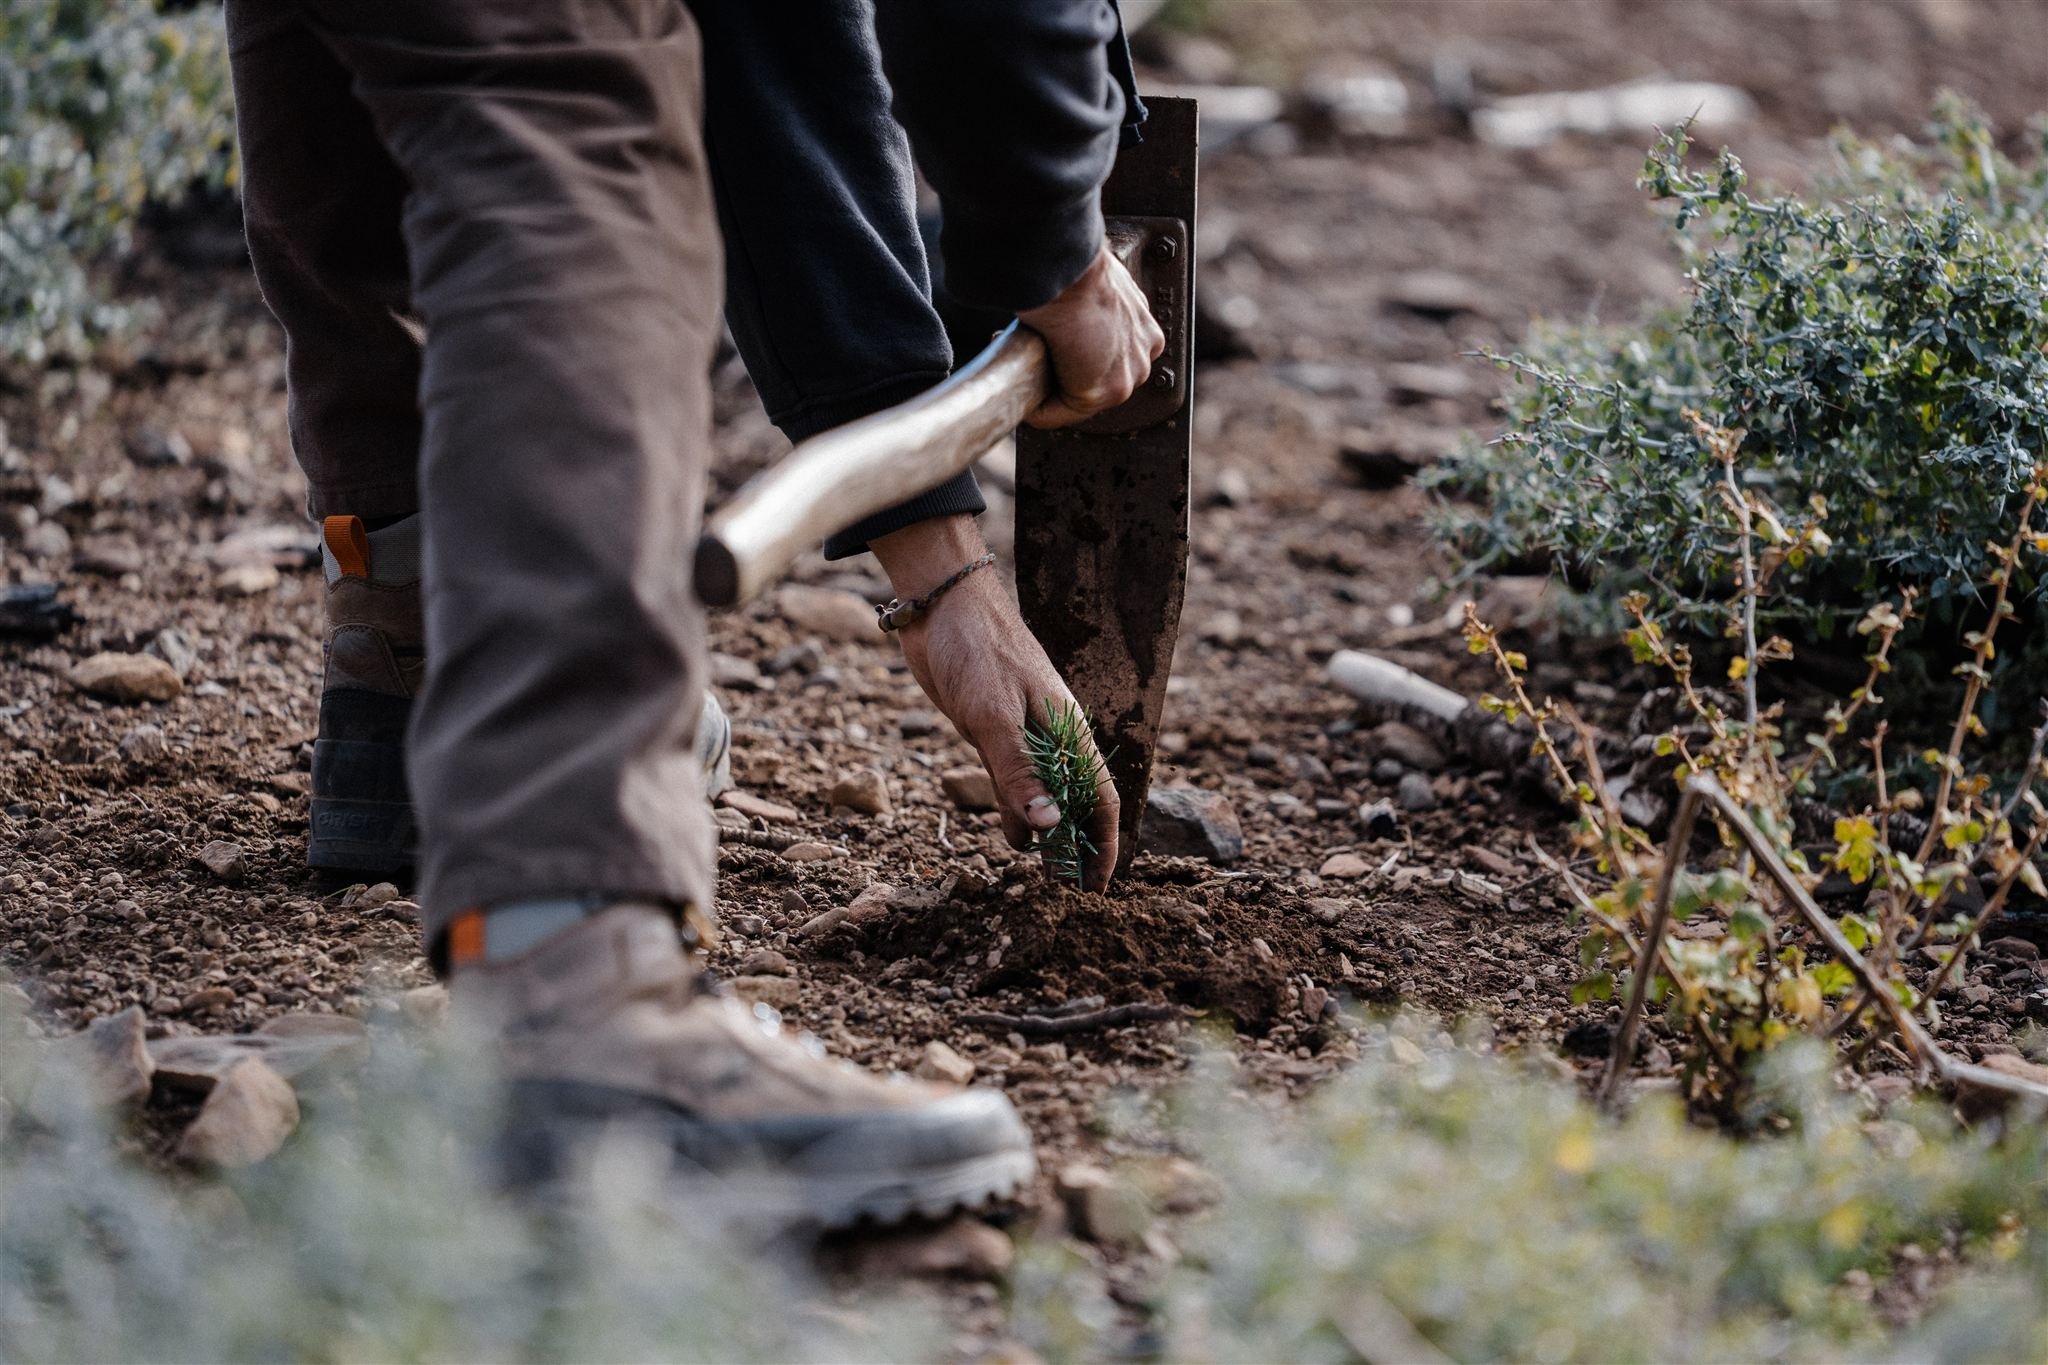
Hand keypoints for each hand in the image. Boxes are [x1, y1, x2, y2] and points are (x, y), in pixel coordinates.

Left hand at [870, 516, 1118, 891]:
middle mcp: (1052, 736)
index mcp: (1067, 730)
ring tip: (1042, 874)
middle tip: (1066, 891)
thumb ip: (1017, 771)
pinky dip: (1018, 811)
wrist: (939, 603)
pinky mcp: (992, 730)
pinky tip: (1012, 837)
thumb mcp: (992, 715)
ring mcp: (1022, 734)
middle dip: (1077, 846)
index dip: (1103, 843)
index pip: (1100, 798)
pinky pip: (1015, 781)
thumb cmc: (975, 649)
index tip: (1097, 885)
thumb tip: (1047, 826)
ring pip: (1044, 795)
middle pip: (1076, 802)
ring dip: (1046, 833)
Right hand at [1016, 238, 1165, 429]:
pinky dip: (1036, 409)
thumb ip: (1095, 307)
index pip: (1111, 360)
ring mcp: (1124, 378)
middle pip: (1097, 382)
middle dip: (1064, 375)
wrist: (1069, 272)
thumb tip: (1070, 315)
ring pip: (1079, 400)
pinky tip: (1022, 393)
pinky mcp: (1097, 393)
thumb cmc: (1077, 270)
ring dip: (1048, 391)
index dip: (1076, 357)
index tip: (1053, 347)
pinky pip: (1058, 413)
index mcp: (1144, 331)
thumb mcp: (1098, 287)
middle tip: (1036, 360)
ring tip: (1026, 372)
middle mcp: (1142, 357)